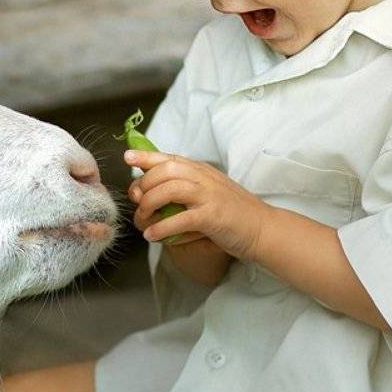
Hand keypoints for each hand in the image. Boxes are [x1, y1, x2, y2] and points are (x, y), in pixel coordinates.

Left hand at [123, 148, 268, 260]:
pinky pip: (180, 219)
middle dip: (144, 186)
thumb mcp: (208, 191)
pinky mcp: (213, 216)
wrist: (263, 229)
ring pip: (169, 190)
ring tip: (142, 221)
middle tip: (137, 203)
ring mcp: (209, 196)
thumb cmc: (233, 213)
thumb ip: (185, 186)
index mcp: (201, 170)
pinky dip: (161, 228)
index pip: (169, 157)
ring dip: (149, 206)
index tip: (127, 157)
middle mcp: (204, 178)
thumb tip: (152, 188)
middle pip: (164, 171)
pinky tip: (152, 235)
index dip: (146, 156)